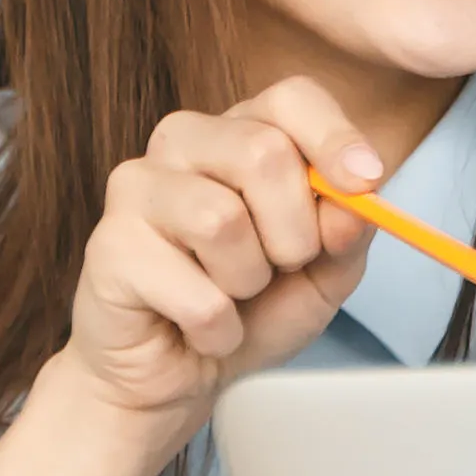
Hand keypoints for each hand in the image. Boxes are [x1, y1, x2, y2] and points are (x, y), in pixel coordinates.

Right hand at [0, 80, 384, 475]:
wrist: (176, 377)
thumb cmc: (249, 311)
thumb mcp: (323, 274)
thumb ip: (347, 234)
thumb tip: (357, 204)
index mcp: (240, 133)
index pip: (290, 98)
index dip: (334, 137)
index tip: (366, 183)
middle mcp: (183, 143)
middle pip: (261, 152)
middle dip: (295, 231)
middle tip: (283, 268)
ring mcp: (136, 187)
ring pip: (222, 220)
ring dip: (249, 282)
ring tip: (232, 297)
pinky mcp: (108, 246)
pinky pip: (195, 293)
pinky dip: (217, 328)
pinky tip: (199, 329)